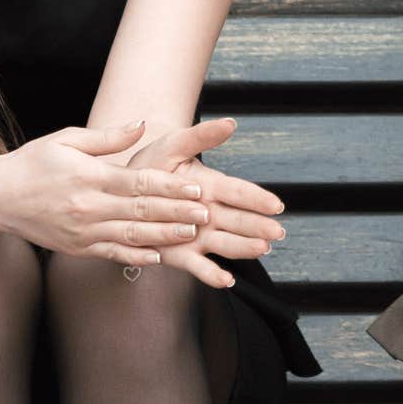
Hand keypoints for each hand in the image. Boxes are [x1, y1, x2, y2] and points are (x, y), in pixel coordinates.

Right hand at [0, 120, 210, 267]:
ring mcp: (82, 231)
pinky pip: (112, 253)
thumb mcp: (66, 139)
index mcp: (89, 176)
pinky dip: (136, 256)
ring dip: (164, 235)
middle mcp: (88, 207)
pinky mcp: (77, 248)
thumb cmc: (32, 163)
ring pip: (131, 235)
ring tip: (191, 234)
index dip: (171, 186)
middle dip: (177, 212)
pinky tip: (159, 257)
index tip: (196, 187)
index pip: (139, 182)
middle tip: (206, 213)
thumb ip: (107, 137)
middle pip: (141, 210)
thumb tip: (142, 125)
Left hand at [129, 118, 287, 288]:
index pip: (239, 192)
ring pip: (226, 243)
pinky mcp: (182, 254)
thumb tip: (231, 122)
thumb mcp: (174, 145)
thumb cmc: (152, 165)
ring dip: (244, 247)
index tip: (275, 204)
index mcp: (210, 186)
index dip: (257, 198)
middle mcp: (209, 213)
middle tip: (277, 231)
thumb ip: (201, 136)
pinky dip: (212, 274)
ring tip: (261, 248)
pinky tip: (226, 280)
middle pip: (238, 220)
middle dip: (259, 226)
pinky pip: (199, 266)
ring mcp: (198, 235)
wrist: (125, 191)